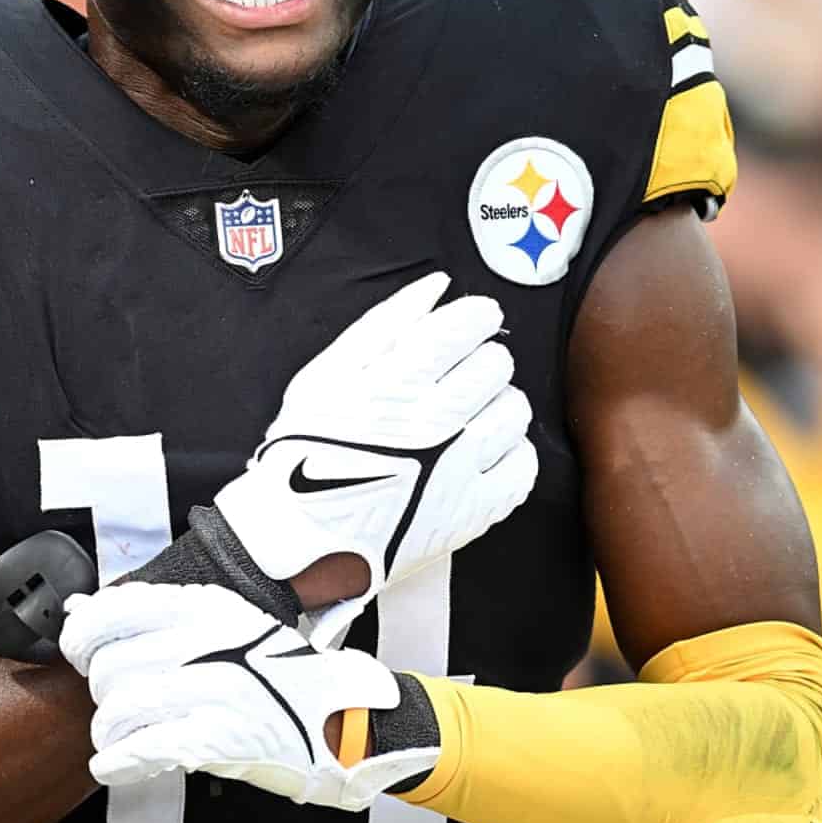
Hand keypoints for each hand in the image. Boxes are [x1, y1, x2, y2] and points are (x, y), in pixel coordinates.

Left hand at [61, 582, 437, 809]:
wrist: (342, 718)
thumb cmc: (284, 674)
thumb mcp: (230, 623)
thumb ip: (162, 617)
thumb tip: (86, 609)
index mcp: (209, 608)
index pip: (116, 609)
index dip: (81, 633)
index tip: (77, 648)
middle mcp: (208, 643)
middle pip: (109, 666)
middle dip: (101, 691)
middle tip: (117, 701)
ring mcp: (213, 691)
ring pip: (117, 710)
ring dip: (109, 732)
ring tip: (122, 738)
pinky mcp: (217, 738)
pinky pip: (141, 748)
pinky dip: (117, 761)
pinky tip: (116, 764)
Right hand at [214, 271, 536, 644]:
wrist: (298, 537)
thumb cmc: (305, 449)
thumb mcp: (326, 373)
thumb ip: (385, 323)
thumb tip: (438, 285)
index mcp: (399, 379)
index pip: (471, 324)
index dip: (477, 317)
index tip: (471, 324)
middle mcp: (436, 420)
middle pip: (498, 364)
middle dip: (482, 360)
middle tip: (456, 378)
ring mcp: (459, 468)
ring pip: (516, 411)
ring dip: (497, 405)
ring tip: (466, 417)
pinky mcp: (473, 511)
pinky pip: (523, 467)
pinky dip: (510, 454)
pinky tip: (479, 454)